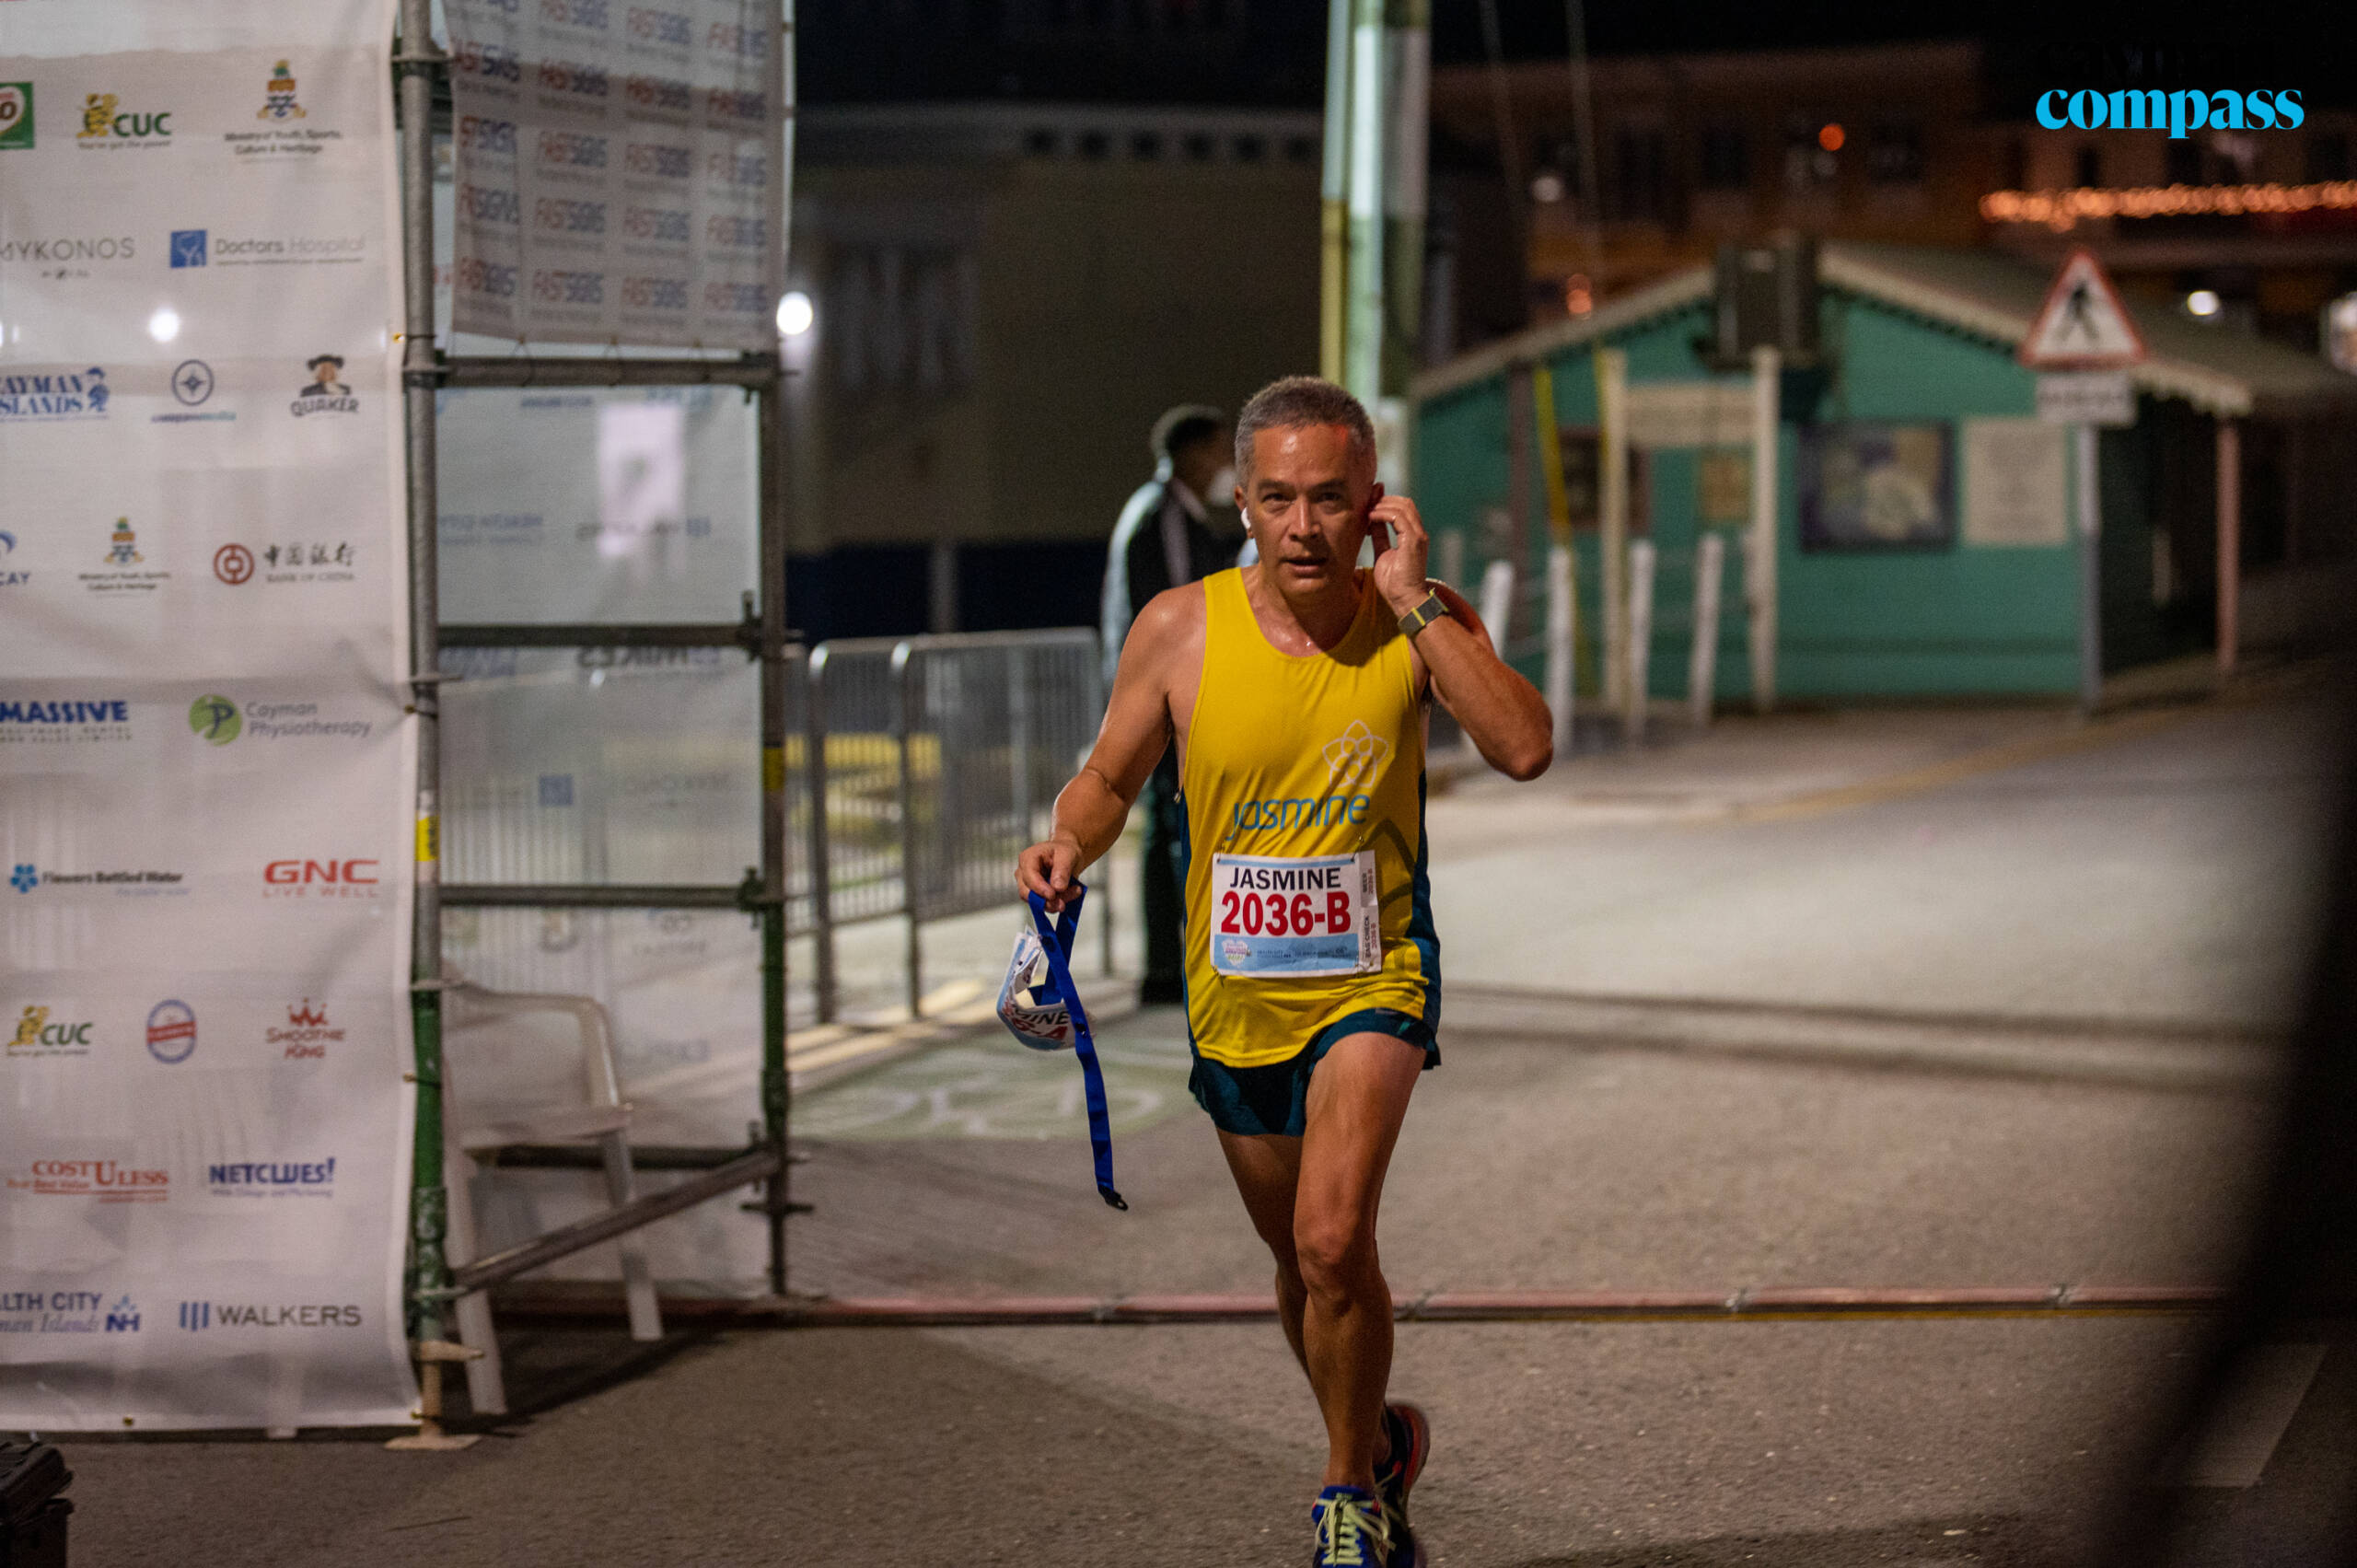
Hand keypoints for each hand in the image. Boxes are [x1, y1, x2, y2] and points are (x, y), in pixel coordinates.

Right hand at [1016, 836, 1081, 912]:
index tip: (1053, 895)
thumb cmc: (1065, 852)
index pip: (1028, 876)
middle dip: (1047, 900)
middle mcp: (1023, 873)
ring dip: (1055, 903)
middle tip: (1065, 901)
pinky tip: (1071, 894)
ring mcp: (1027, 885)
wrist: (1068, 857)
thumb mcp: (1068, 855)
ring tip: (1075, 891)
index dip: (1039, 887)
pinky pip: (1043, 905)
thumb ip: (1062, 870)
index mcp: (1028, 858)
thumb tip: (1057, 888)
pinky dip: (1057, 904)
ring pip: (1035, 902)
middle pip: (1027, 893)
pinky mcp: (1035, 895)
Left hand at [1368, 493, 1431, 616]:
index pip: (1404, 508)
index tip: (1368, 501)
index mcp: (1413, 535)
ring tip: (1367, 510)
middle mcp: (1419, 533)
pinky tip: (1371, 517)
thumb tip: (1372, 520)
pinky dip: (1383, 514)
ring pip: (1403, 507)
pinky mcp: (1414, 541)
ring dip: (1382, 505)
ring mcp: (1418, 536)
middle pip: (1405, 503)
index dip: (1386, 501)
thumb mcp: (1382, 552)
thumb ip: (1380, 535)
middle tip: (1366, 502)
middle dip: (1384, 499)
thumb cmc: (1394, 582)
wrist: (1404, 599)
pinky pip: (1398, 518)